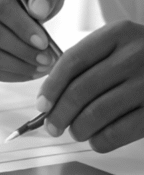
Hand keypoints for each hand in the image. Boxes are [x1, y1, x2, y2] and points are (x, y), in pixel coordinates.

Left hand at [36, 21, 143, 152]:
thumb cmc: (141, 60)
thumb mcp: (117, 46)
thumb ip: (84, 64)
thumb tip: (47, 101)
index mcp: (119, 33)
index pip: (72, 61)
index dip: (50, 87)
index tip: (41, 106)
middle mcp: (137, 55)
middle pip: (80, 90)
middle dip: (59, 115)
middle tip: (53, 127)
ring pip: (95, 114)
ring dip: (77, 129)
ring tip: (76, 131)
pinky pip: (117, 133)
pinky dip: (99, 141)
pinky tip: (96, 139)